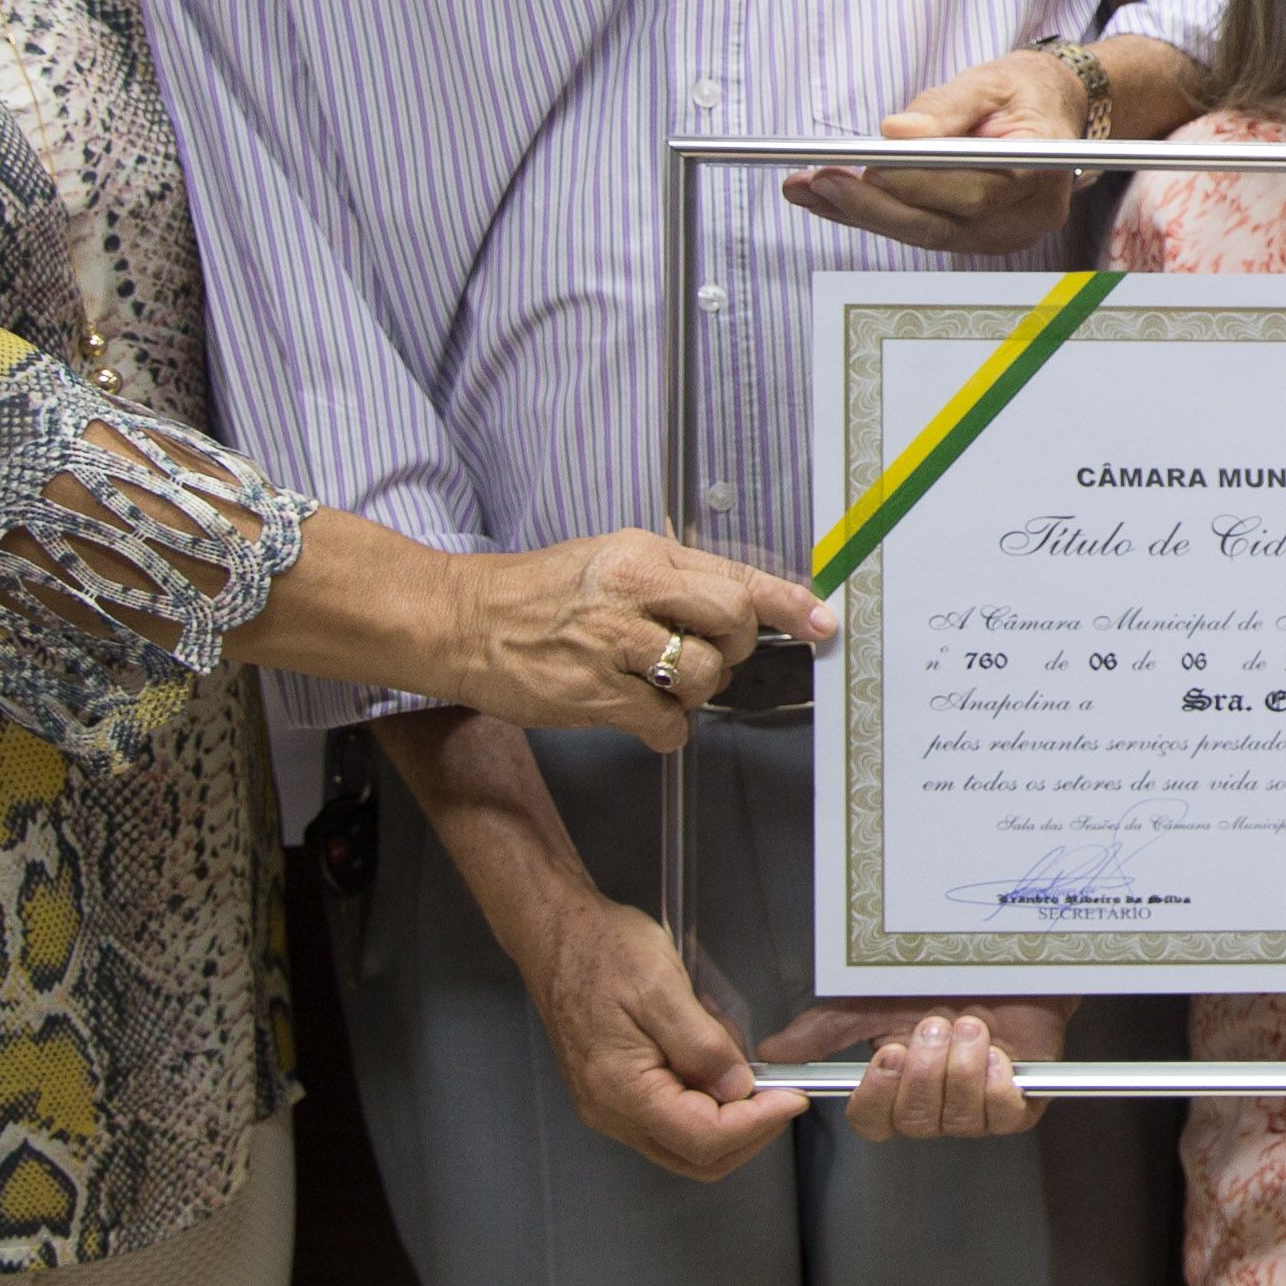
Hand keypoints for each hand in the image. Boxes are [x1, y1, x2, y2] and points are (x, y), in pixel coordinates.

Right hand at [440, 533, 831, 747]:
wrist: (463, 622)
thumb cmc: (540, 594)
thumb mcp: (610, 558)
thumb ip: (673, 578)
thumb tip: (741, 603)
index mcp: (643, 555)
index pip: (736, 576)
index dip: (788, 604)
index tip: (822, 622)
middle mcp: (633, 595)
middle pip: (733, 624)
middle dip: (734, 649)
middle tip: (706, 655)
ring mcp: (612, 646)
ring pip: (703, 678)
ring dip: (694, 692)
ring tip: (658, 683)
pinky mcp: (593, 696)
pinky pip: (666, 725)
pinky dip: (665, 730)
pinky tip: (641, 716)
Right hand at [519, 886, 797, 1179]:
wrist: (557, 935)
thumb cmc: (601, 951)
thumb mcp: (661, 987)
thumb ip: (701, 1044)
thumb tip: (737, 1087)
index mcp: (621, 1089)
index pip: (703, 1138)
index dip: (757, 1123)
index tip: (792, 1097)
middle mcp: (612, 1112)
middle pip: (696, 1156)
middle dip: (748, 1131)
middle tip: (779, 1091)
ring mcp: (610, 1107)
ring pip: (685, 1144)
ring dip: (728, 1119)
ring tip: (740, 1065)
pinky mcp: (615, 1095)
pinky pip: (669, 1120)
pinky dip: (704, 1103)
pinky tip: (712, 1062)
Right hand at [762, 996, 1066, 1139]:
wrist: (1009, 961)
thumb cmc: (944, 979)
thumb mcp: (875, 999)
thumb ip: (824, 1030)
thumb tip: (772, 1052)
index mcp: (895, 1087)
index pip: (871, 1122)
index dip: (878, 1096)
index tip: (889, 1052)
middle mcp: (932, 1106)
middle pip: (913, 1122)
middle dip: (925, 1071)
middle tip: (937, 1023)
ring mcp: (975, 1109)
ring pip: (956, 1121)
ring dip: (962, 1068)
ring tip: (971, 1026)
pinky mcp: (1019, 1104)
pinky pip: (1001, 1116)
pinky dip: (997, 1081)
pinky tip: (999, 1052)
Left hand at [785, 48, 1118, 252]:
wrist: (1050, 112)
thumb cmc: (1023, 93)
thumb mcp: (990, 80)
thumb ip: (946, 106)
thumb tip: (896, 133)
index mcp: (1041, 167)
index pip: (976, 190)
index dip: (918, 184)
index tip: (868, 168)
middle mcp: (1025, 215)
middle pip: (939, 223)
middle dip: (871, 204)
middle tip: (818, 181)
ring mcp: (1001, 235)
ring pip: (920, 232)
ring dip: (858, 212)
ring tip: (805, 187)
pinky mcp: (974, 238)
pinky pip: (918, 231)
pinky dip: (871, 215)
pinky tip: (826, 200)